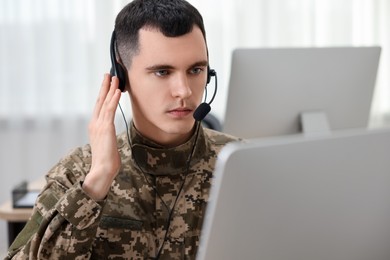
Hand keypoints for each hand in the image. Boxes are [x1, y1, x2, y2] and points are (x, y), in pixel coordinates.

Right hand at [82, 74, 121, 199]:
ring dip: (110, 89)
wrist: (102, 169)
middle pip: (100, 100)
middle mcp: (94, 123)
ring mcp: (99, 125)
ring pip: (105, 102)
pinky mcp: (105, 128)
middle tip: (108, 74)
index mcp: (94, 126)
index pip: (99, 106)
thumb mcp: (106, 142)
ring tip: (115, 77)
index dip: (103, 94)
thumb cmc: (106, 159)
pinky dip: (113, 99)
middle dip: (104, 86)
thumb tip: (110, 130)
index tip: (106, 83)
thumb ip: (107, 133)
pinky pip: (110, 110)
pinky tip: (117, 91)